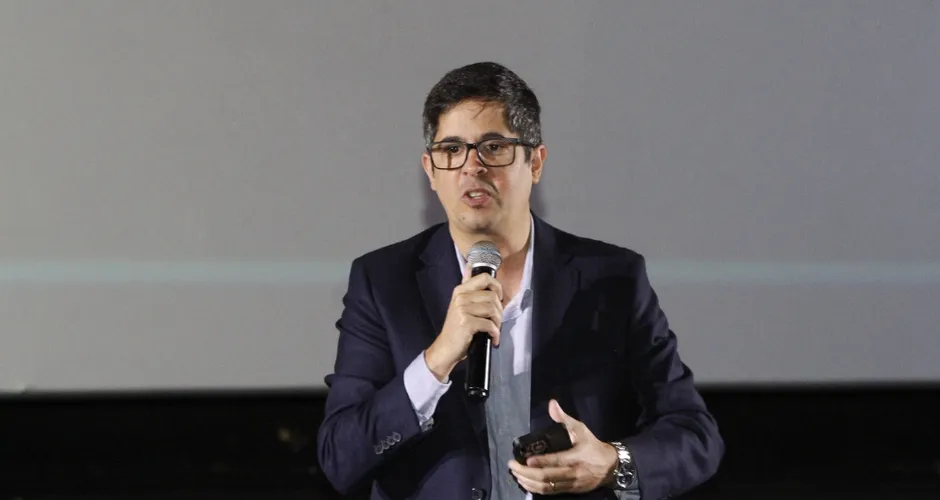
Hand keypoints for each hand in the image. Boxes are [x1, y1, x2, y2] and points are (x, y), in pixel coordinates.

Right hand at [424, 265, 502, 381]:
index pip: (485, 278)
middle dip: (500, 311)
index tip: (499, 298)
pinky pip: (489, 324)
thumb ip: (467, 286)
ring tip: (494, 330)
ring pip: (493, 310)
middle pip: (493, 296)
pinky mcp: (466, 323)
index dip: (497, 287)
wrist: (445, 348)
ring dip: (498, 323)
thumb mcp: (460, 304)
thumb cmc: (456, 328)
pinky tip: (493, 338)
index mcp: (460, 290)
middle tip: (497, 321)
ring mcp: (463, 309)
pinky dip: (495, 333)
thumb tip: (470, 266)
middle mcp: (461, 297)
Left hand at [508, 399, 618, 494]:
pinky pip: (550, 492)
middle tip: (512, 466)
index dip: (540, 462)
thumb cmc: (593, 446)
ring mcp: (570, 484)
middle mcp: (572, 473)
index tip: (525, 460)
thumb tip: (552, 404)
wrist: (610, 467)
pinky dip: (535, 488)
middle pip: (547, 477)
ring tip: (516, 474)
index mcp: (576, 457)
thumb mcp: (581, 430)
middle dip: (526, 473)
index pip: (556, 461)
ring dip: (528, 482)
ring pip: (547, 488)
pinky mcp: (569, 491)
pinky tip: (526, 482)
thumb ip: (564, 418)